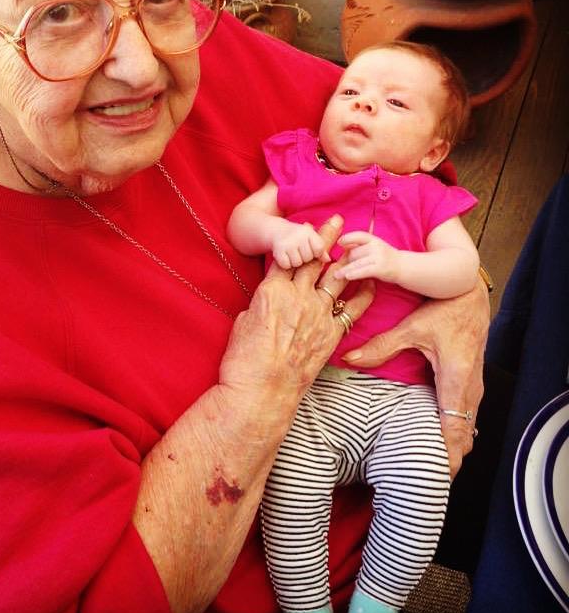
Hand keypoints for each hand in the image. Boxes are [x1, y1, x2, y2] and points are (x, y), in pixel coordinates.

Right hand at [220, 216, 373, 431]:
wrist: (260, 392)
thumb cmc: (243, 360)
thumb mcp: (244, 322)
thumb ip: (261, 305)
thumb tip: (268, 302)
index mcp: (271, 291)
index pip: (287, 257)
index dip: (296, 240)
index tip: (305, 226)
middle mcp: (297, 297)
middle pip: (313, 260)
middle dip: (324, 237)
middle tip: (335, 220)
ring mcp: (317, 314)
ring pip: (336, 278)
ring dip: (346, 258)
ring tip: (356, 243)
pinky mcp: (331, 334)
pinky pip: (352, 308)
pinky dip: (363, 294)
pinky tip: (369, 282)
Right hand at [271, 221, 328, 269]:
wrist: (277, 230)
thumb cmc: (298, 237)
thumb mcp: (311, 239)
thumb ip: (321, 250)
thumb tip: (327, 259)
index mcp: (308, 232)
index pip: (319, 249)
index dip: (316, 253)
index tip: (310, 249)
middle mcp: (298, 236)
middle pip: (308, 258)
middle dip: (304, 258)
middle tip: (298, 251)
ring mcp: (287, 243)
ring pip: (297, 263)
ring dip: (294, 262)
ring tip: (291, 254)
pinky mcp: (278, 250)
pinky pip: (286, 265)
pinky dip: (285, 264)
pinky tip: (284, 257)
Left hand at [335, 231, 398, 282]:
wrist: (404, 267)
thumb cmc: (385, 257)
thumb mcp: (374, 247)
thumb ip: (360, 246)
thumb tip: (343, 246)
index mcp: (373, 239)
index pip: (359, 235)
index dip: (348, 238)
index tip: (339, 242)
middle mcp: (376, 246)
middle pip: (354, 252)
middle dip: (348, 261)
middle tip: (342, 268)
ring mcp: (379, 256)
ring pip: (356, 262)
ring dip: (345, 269)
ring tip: (336, 275)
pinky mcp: (380, 268)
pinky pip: (363, 270)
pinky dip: (354, 274)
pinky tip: (347, 277)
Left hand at [342, 278, 488, 477]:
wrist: (469, 292)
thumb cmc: (443, 308)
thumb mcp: (411, 327)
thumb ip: (381, 347)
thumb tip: (349, 358)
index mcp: (456, 381)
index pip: (455, 434)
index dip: (446, 461)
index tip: (432, 481)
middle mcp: (470, 389)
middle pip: (463, 438)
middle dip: (447, 460)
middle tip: (423, 481)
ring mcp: (474, 386)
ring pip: (467, 428)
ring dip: (451, 446)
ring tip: (427, 466)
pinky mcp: (471, 380)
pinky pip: (467, 416)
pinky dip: (455, 431)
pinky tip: (437, 437)